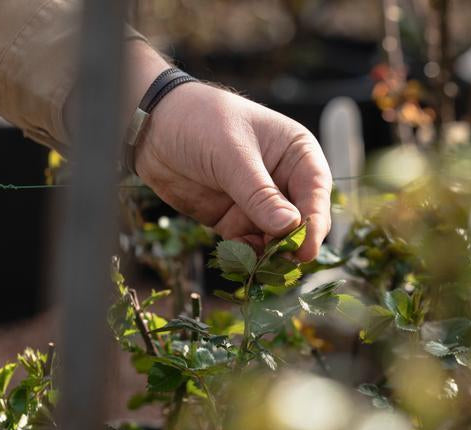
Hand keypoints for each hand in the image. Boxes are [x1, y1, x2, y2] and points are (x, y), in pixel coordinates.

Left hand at [129, 49, 331, 261]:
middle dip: (292, 243)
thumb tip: (290, 227)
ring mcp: (259, 203)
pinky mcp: (235, 220)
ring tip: (257, 265)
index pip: (316, 191)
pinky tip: (237, 259)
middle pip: (301, 221)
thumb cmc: (200, 122)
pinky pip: (249, 246)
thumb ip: (259, 193)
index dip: (314, 222)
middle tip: (280, 262)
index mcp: (296, 154)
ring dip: (269, 255)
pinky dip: (246, 256)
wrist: (153, 127)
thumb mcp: (232, 154)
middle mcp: (284, 180)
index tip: (305, 249)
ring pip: (276, 239)